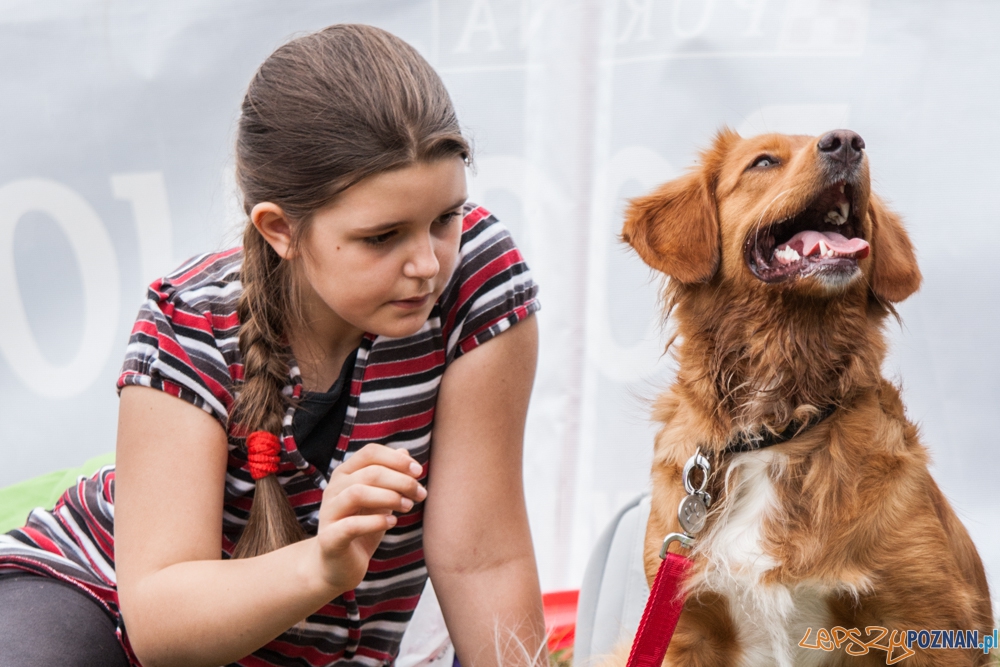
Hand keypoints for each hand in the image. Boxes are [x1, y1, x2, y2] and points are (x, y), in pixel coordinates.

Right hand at [313, 443, 426, 592]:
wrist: (339, 566)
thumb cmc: (362, 528)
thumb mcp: (380, 500)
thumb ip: (390, 477)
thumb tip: (405, 453)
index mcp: (345, 474)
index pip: (370, 453)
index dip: (397, 460)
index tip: (419, 472)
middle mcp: (333, 489)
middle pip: (370, 472)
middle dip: (401, 481)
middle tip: (420, 494)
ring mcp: (329, 512)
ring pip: (357, 493)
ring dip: (389, 497)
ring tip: (408, 506)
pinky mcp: (329, 538)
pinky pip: (351, 525)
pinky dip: (376, 522)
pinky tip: (392, 523)